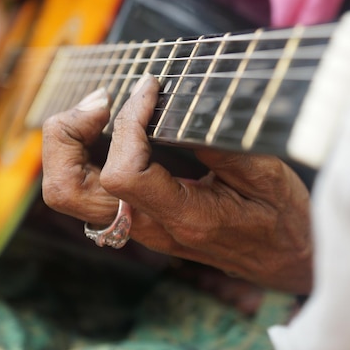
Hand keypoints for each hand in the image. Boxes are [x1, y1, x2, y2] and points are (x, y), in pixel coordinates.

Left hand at [42, 74, 312, 293]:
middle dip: (68, 134)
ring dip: (68, 143)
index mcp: (183, 218)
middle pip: (67, 191)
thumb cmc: (280, 218)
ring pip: (66, 192)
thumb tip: (174, 105)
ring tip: (99, 109)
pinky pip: (85, 188)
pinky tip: (106, 126)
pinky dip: (81, 151)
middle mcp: (148, 227)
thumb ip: (216, 142)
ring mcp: (136, 225)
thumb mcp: (264, 173)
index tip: (150, 88)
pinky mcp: (134, 218)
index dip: (127, 122)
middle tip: (101, 101)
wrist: (283, 260)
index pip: (122, 173)